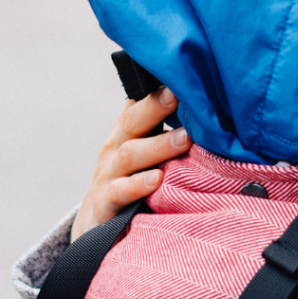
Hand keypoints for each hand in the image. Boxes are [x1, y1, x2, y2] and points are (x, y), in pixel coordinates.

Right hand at [70, 88, 191, 241]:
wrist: (96, 223)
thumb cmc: (133, 176)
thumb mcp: (144, 147)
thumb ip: (164, 125)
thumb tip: (201, 97)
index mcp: (128, 129)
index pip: (140, 101)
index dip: (157, 88)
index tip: (179, 75)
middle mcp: (116, 146)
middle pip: (133, 121)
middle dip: (156, 106)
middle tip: (180, 94)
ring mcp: (108, 174)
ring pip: (130, 155)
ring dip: (159, 146)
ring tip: (184, 138)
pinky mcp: (105, 204)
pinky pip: (120, 192)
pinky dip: (138, 185)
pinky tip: (157, 180)